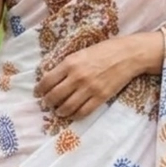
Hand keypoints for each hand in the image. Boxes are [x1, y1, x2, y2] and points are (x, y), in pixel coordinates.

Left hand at [35, 34, 162, 121]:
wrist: (127, 55)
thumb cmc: (104, 51)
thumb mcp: (81, 53)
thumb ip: (67, 65)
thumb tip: (53, 78)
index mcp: (70, 63)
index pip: (47, 81)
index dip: (40, 90)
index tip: (38, 93)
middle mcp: (77, 76)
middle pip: (55, 96)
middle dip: (48, 102)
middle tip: (48, 104)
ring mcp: (89, 88)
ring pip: (67, 107)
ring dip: (60, 111)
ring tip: (59, 111)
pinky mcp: (101, 97)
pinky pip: (83, 112)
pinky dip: (75, 116)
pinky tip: (73, 114)